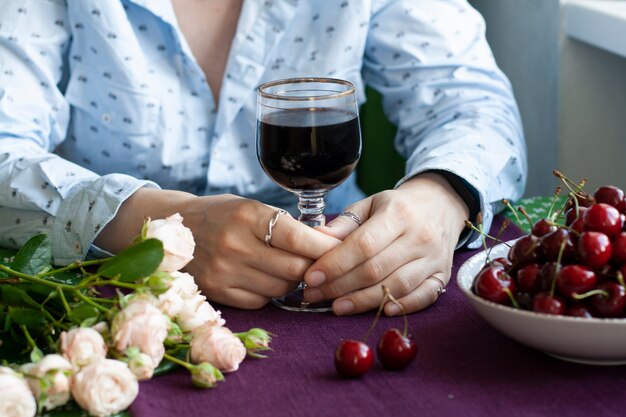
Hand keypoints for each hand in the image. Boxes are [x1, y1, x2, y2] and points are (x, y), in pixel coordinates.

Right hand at [95, 189, 340, 308]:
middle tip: (319, 262)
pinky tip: (265, 277)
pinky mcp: (218, 292)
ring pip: (281, 288)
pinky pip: (261, 300)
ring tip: (290, 267)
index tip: (340, 249)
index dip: (325, 247)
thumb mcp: (250, 207)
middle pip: (295, 269)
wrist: (173, 229)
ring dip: (293, 281)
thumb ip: (285, 225)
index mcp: (247, 216)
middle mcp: (235, 245)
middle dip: (313, 267)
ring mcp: (225, 272)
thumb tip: (327, 242)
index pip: (299, 238)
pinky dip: (271, 291)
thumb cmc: (220, 214)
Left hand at [303, 172, 468, 315]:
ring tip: (336, 307)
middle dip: (340, 285)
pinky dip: (403, 306)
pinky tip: (381, 310)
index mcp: (398, 215)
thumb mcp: (371, 204)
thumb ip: (345, 223)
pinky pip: (424, 296)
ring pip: (396, 286)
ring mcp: (434, 258)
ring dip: (363, 301)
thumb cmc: (398, 207)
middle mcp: (419, 237)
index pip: (363, 245)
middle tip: (314, 294)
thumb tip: (315, 238)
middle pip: (376, 269)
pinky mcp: (443, 275)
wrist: (441, 205)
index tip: (311, 276)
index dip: (335, 264)